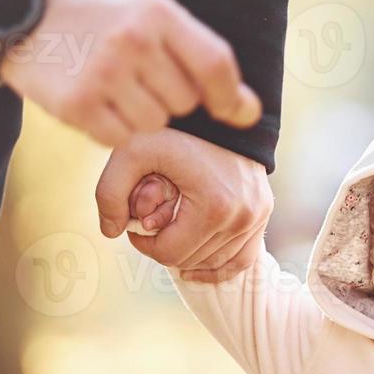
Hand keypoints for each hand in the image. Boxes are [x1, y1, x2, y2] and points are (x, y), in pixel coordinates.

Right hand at [0, 0, 261, 148]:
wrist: (24, 16)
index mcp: (158, 13)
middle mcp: (132, 41)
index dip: (231, 97)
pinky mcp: (78, 104)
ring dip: (142, 117)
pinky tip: (96, 102)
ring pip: (155, 124)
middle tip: (139, 78)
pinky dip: (114, 130)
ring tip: (115, 88)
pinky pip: (121, 138)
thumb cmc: (104, 22)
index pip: (215, 65)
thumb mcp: (150, 18)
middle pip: (185, 101)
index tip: (239, 112)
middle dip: (171, 98)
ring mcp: (103, 73)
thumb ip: (199, 57)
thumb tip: (249, 112)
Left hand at [96, 129, 271, 280]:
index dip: (144, 243)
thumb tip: (110, 232)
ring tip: (174, 225)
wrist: (217, 110)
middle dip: (166, 244)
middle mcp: (241, 217)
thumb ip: (110, 192)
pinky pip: (242, 258)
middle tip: (154, 218)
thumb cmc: (173, 128)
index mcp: (213, 207)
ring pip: (214, 262)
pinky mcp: (263, 212)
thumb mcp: (131, 151)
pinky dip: (218, 263)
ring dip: (189, 251)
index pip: (169, 254)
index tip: (136, 222)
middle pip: (191, 260)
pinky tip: (197, 261)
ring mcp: (256, 216)